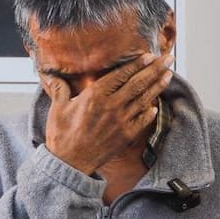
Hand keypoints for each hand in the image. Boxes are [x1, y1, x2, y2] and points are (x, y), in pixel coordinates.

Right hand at [41, 53, 173, 174]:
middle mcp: (112, 106)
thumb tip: (51, 74)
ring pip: (144, 99)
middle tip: (168, 59)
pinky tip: (156, 104)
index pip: (121, 74)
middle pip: (138, 83)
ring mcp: (121, 121)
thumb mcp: (57, 107)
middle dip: (155, 69)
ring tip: (168, 75)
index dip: (137, 64)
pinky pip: (143, 120)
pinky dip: (151, 111)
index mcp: (95, 95)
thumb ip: (59, 88)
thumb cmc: (62, 135)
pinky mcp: (126, 135)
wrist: (70, 163)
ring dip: (158, 86)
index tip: (149, 56)